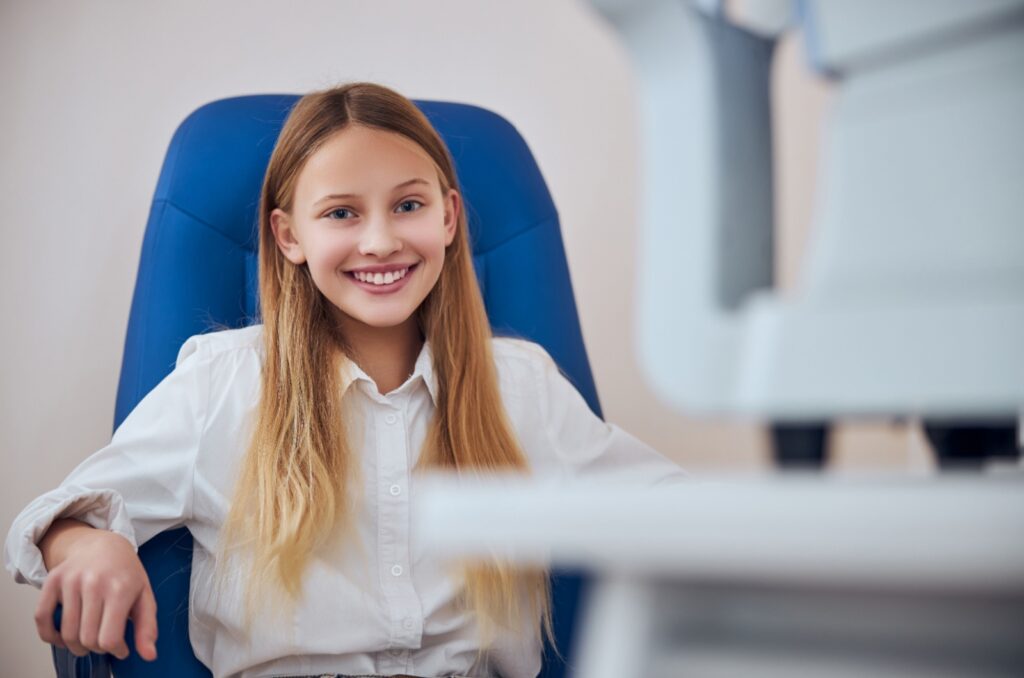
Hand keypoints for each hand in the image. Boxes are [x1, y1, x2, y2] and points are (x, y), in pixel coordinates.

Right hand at [34, 523, 157, 660]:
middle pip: (87, 639)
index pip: (109, 638)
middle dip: (98, 648)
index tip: (121, 648)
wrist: (103, 544)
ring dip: (77, 646)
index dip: (116, 651)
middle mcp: (93, 583)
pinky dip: (50, 635)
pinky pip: (42, 619)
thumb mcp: (145, 596)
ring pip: (66, 634)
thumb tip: (149, 655)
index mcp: (120, 588)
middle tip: (105, 642)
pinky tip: (63, 637)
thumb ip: (148, 627)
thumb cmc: (125, 572)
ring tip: (89, 639)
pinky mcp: (52, 581)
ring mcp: (70, 581)